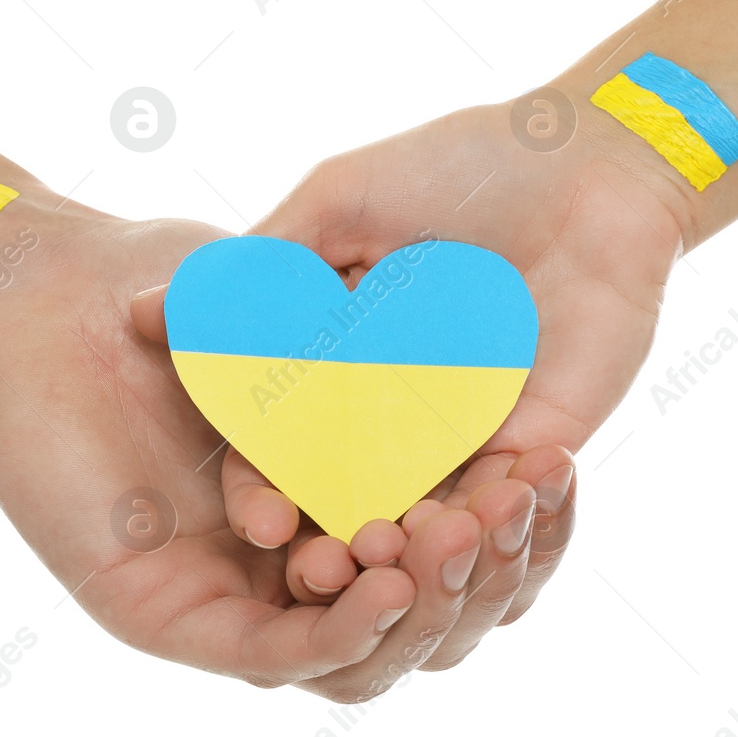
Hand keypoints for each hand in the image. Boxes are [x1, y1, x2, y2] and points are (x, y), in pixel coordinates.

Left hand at [0, 189, 545, 699]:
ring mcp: (220, 594)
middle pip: (413, 605)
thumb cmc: (148, 287)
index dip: (502, 523)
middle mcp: (276, 560)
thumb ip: (372, 352)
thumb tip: (487, 375)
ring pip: (356, 646)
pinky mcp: (161, 615)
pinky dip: (339, 634)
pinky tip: (391, 578)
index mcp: (318, 495)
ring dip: (422, 606)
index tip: (549, 472)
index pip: (434, 541)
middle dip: (479, 567)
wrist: (29, 296)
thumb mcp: (286, 307)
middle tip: (516, 506)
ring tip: (463, 538)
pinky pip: (269, 654)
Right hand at [135, 97, 688, 670]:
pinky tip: (468, 525)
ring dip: (405, 550)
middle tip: (323, 573)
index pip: (280, 441)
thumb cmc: (460, 167)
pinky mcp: (533, 443)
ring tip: (395, 557)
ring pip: (419, 518)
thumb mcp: (341, 200)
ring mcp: (460, 431)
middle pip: (342, 496)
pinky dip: (484, 526)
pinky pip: (503, 506)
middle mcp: (388, 408)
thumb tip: (148, 310)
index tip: (258, 523)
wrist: (589, 163)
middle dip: (328, 542)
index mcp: (335, 360)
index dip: (261, 485)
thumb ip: (261, 266)